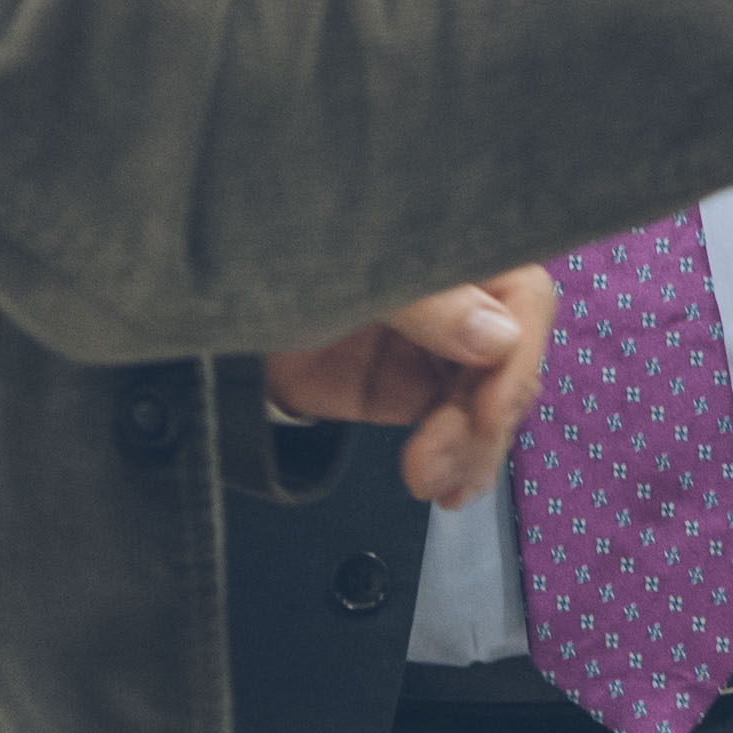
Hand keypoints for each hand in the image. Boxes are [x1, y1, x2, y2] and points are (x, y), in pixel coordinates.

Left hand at [262, 268, 558, 507]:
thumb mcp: (348, 270)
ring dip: (470, 451)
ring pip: (485, 404)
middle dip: (484, 419)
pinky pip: (449, 430)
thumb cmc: (278, 255)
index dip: (515, 358)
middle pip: (508, 362)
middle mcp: (458, 295)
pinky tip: (439, 486)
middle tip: (443, 462)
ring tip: (434, 486)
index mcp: (455, 245)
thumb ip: (424, 301)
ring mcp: (434, 346)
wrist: (209, 300)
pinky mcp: (405, 390)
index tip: (489, 412)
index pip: (522, 299)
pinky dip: (450, 462)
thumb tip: (499, 336)